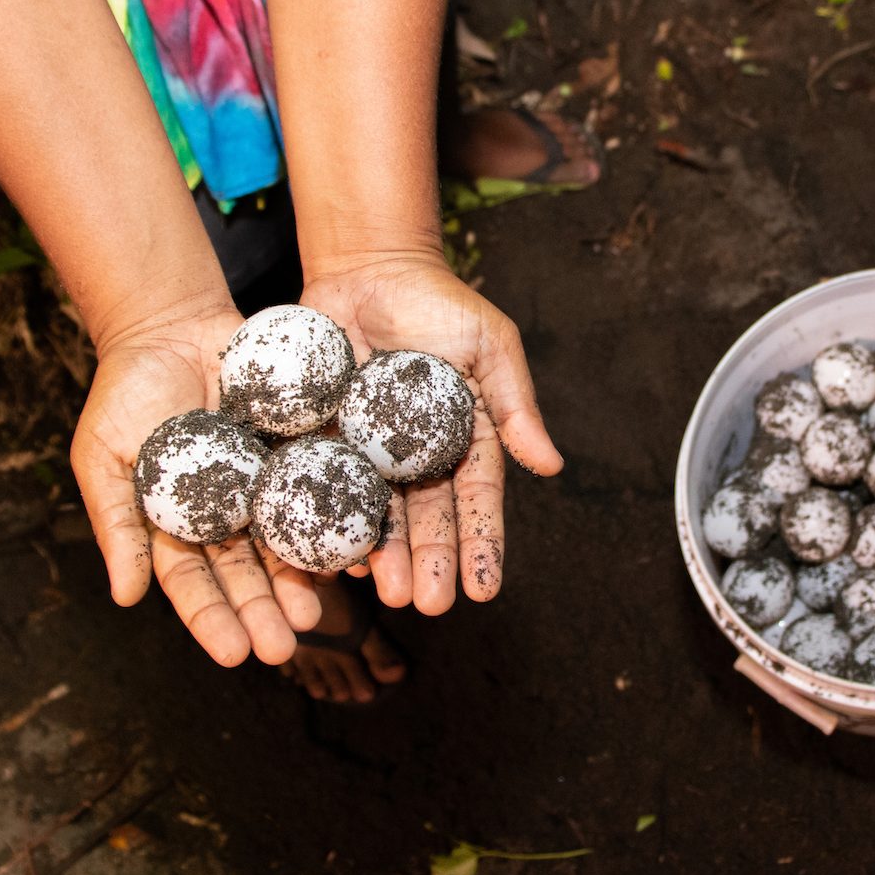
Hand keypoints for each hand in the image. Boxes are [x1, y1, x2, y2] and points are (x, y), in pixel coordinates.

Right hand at [70, 304, 321, 666]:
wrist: (171, 324)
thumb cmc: (125, 391)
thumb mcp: (103, 455)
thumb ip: (118, 523)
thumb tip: (125, 598)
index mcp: (180, 527)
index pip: (194, 583)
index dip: (214, 619)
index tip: (234, 654)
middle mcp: (229, 516)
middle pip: (249, 573)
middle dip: (266, 611)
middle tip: (288, 646)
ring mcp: (268, 485)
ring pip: (290, 541)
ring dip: (304, 579)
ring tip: (322, 612)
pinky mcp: (301, 451)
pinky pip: (324, 487)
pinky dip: (338, 518)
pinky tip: (356, 549)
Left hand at [300, 252, 563, 615]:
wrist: (366, 268)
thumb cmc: (439, 302)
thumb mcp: (492, 345)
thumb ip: (516, 404)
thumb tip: (552, 466)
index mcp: (464, 440)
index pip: (477, 501)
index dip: (483, 545)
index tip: (485, 589)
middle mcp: (416, 458)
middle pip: (426, 521)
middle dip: (432, 566)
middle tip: (432, 606)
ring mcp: (367, 452)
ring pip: (377, 515)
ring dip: (385, 559)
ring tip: (390, 596)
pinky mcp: (322, 439)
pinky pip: (323, 486)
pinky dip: (328, 521)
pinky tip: (334, 558)